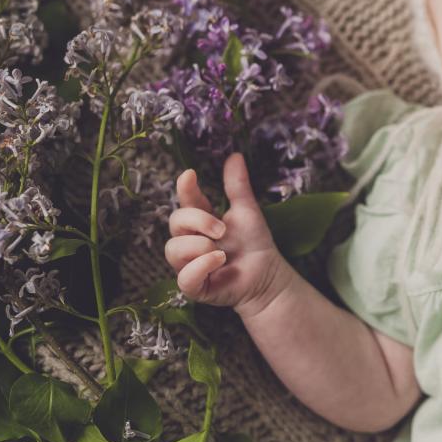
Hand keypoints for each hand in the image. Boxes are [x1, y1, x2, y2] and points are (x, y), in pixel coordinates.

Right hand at [165, 152, 292, 318]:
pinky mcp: (194, 287)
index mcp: (200, 220)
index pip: (185, 200)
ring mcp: (188, 264)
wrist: (268, 275)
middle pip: (175, 222)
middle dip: (198, 221)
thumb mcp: (246, 211)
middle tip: (222, 230)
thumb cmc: (254, 243)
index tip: (190, 174)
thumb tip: (235, 155)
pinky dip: (199, 266)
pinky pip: (184, 277)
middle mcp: (189, 241)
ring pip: (173, 249)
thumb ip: (237, 186)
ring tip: (223, 251)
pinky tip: (218, 260)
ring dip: (199, 246)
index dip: (185, 188)